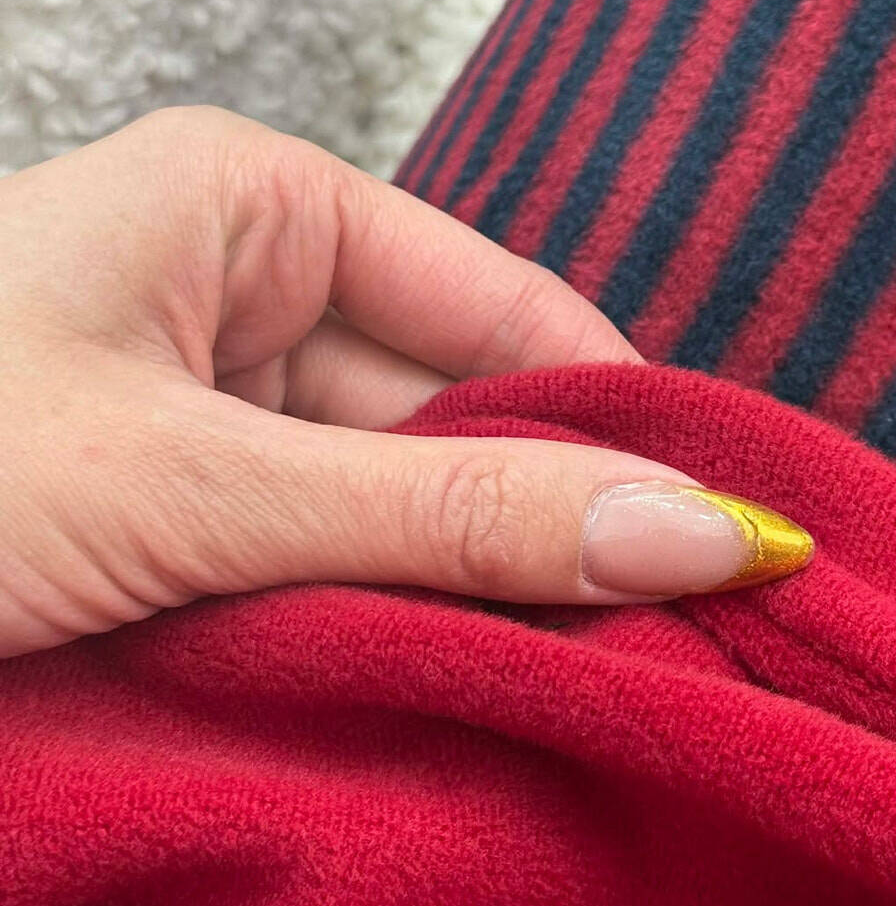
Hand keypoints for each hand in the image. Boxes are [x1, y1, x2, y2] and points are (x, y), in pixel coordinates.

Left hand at [0, 109, 809, 655]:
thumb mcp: (196, 483)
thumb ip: (448, 513)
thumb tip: (694, 531)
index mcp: (251, 201)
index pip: (503, 308)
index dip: (616, 423)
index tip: (723, 546)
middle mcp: (232, 288)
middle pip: (451, 417)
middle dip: (536, 534)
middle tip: (663, 660)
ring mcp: (196, 407)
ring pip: (386, 506)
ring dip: (450, 602)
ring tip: (566, 696)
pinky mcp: (163, 511)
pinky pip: (313, 565)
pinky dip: (368, 635)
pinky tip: (437, 703)